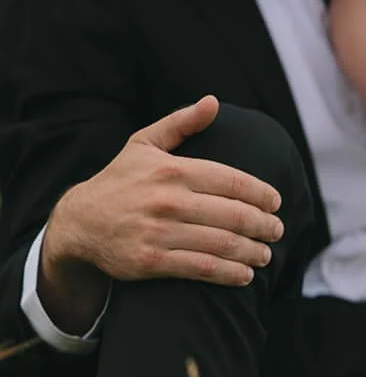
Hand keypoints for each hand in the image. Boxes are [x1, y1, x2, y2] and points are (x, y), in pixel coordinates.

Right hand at [39, 97, 286, 329]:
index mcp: (172, 170)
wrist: (78, 223)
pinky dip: (231, 273)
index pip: (233, 181)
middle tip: (277, 231)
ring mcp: (159, 232)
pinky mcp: (152, 261)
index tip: (276, 203)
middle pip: (235, 215)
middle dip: (265, 225)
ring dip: (253, 251)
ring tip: (266, 254)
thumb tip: (212, 102)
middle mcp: (168, 200)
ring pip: (223, 243)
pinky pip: (203, 268)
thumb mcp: (144, 144)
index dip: (262, 194)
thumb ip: (181, 123)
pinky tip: (245, 274)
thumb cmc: (119, 180)